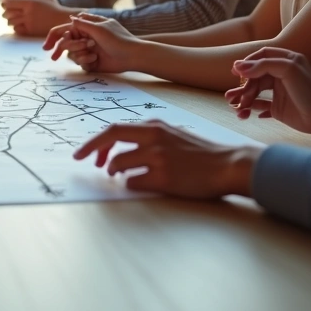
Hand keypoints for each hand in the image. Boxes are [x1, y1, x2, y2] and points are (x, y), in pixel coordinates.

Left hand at [1, 0, 75, 36]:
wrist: (62, 20)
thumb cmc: (52, 5)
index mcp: (30, 3)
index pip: (9, 2)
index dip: (5, 2)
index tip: (6, 3)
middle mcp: (28, 13)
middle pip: (8, 13)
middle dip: (5, 12)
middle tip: (7, 12)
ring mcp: (29, 23)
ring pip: (11, 22)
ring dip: (10, 20)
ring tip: (12, 18)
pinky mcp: (31, 32)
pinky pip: (16, 29)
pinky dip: (15, 27)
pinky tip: (18, 24)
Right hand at [43, 14, 139, 73]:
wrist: (132, 57)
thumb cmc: (118, 40)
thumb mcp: (99, 29)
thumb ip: (82, 24)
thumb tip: (70, 18)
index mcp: (87, 26)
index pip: (65, 29)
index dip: (53, 37)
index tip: (46, 47)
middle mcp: (85, 37)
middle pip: (65, 43)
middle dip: (68, 47)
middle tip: (75, 49)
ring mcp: (88, 49)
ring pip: (72, 54)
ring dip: (80, 54)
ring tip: (92, 54)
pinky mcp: (91, 61)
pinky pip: (79, 63)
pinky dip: (85, 61)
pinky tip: (95, 60)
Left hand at [74, 121, 264, 198]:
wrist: (229, 164)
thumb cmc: (201, 153)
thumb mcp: (173, 135)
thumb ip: (148, 137)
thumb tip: (119, 150)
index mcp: (154, 126)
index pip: (114, 128)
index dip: (95, 141)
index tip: (83, 152)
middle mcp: (153, 137)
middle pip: (110, 137)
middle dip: (91, 149)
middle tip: (82, 161)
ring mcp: (158, 157)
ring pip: (118, 165)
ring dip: (115, 172)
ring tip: (122, 176)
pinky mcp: (164, 177)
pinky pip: (133, 183)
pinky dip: (132, 185)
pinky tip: (144, 184)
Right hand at [227, 47, 310, 144]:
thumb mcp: (288, 70)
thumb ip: (263, 65)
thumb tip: (238, 67)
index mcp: (286, 61)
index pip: (262, 56)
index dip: (248, 62)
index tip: (236, 72)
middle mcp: (281, 75)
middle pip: (255, 76)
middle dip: (243, 85)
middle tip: (234, 97)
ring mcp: (279, 92)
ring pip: (254, 92)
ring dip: (243, 98)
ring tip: (234, 106)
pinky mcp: (278, 108)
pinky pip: (259, 106)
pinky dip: (250, 110)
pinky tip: (244, 114)